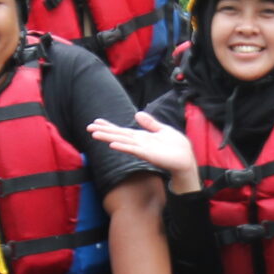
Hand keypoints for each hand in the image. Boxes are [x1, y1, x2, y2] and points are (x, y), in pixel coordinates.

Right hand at [86, 112, 200, 191]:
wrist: (185, 159)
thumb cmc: (176, 147)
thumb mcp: (162, 129)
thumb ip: (150, 123)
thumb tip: (137, 114)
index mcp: (141, 137)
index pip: (122, 130)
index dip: (109, 126)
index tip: (97, 121)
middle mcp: (138, 143)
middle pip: (118, 135)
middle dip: (103, 131)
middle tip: (88, 127)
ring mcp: (141, 149)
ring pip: (121, 141)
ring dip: (108, 138)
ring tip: (94, 134)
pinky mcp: (147, 154)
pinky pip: (132, 149)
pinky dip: (122, 147)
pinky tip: (112, 145)